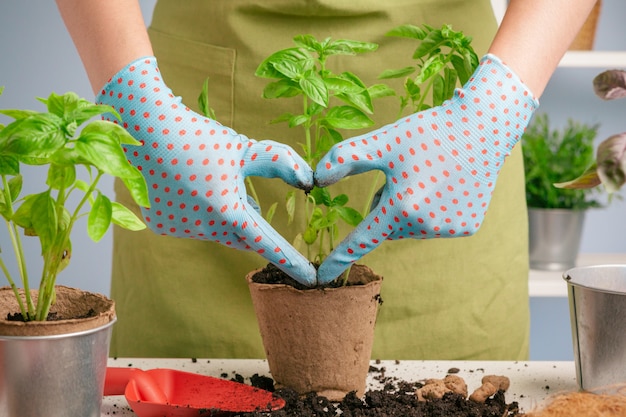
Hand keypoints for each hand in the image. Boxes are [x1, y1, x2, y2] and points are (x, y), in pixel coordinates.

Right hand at [97, 57, 315, 284]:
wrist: (142, 129)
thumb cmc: (199, 137)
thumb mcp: (242, 149)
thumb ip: (278, 163)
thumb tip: (308, 180)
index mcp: (228, 211)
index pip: (267, 242)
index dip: (290, 260)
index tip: (310, 279)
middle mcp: (203, 228)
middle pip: (240, 235)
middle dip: (249, 223)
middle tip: (249, 199)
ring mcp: (179, 230)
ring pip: (215, 230)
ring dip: (222, 215)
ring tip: (212, 183)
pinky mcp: (161, 225)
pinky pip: (191, 224)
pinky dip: (197, 212)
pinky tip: (187, 186)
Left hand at [314, 54, 537, 282]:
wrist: (483, 128)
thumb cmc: (428, 132)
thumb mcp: (384, 141)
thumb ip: (346, 158)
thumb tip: (316, 179)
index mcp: (401, 208)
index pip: (362, 239)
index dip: (340, 257)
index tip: (323, 277)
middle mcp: (426, 226)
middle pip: (389, 225)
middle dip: (389, 205)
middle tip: (409, 173)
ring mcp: (448, 230)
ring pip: (412, 225)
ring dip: (412, 207)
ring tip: (430, 175)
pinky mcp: (467, 228)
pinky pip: (436, 224)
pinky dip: (436, 209)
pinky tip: (449, 183)